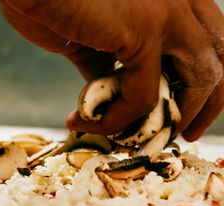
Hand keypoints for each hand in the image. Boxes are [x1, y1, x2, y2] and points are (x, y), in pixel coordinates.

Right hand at [0, 0, 223, 140]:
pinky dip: (116, 119)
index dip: (201, 85)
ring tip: (135, 137)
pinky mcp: (142, 32)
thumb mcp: (90, 39)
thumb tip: (110, 91)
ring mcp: (166, 14)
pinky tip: (85, 123)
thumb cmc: (52, 2)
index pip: (207, 45)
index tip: (181, 113)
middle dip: (206, 104)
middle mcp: (179, 0)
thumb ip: (108, 63)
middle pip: (218, 60)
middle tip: (184, 133)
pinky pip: (142, 96)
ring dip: (171, 117)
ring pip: (198, 79)